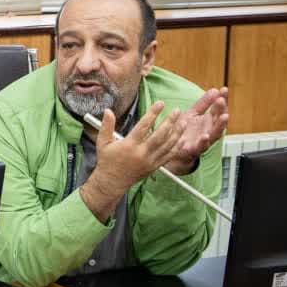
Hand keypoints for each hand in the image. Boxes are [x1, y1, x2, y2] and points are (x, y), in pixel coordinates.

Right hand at [82, 101, 181, 221]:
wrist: (112, 182)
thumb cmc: (107, 161)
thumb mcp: (103, 142)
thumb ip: (106, 126)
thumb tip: (108, 111)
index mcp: (129, 145)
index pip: (144, 126)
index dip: (153, 114)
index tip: (160, 104)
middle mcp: (141, 153)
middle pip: (160, 135)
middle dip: (170, 122)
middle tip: (177, 111)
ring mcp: (150, 161)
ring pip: (167, 145)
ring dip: (177, 133)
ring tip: (183, 122)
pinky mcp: (154, 167)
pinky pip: (168, 156)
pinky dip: (176, 147)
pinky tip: (181, 139)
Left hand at [161, 87, 228, 174]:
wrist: (172, 149)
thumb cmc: (184, 131)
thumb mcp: (193, 114)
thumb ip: (203, 103)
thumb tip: (214, 90)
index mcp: (208, 121)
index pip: (218, 109)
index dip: (222, 99)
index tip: (224, 89)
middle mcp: (208, 130)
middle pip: (218, 120)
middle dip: (221, 110)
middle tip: (222, 100)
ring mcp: (202, 141)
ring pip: (215, 134)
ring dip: (220, 126)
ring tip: (225, 117)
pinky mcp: (194, 150)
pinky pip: (200, 147)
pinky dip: (203, 142)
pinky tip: (205, 136)